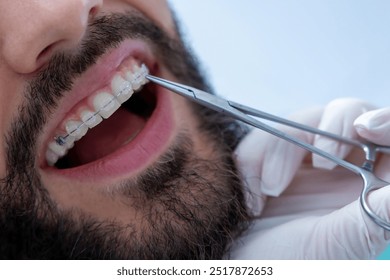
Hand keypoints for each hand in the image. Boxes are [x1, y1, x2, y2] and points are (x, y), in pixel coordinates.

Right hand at [231, 98, 389, 258]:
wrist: (241, 265)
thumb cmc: (291, 265)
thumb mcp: (338, 243)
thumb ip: (375, 217)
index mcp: (370, 186)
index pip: (388, 138)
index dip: (387, 123)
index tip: (366, 129)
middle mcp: (342, 167)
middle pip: (348, 114)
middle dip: (333, 130)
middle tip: (321, 162)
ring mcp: (304, 158)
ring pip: (302, 121)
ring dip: (279, 152)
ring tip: (271, 192)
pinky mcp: (271, 156)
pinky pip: (264, 134)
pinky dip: (254, 159)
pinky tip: (253, 195)